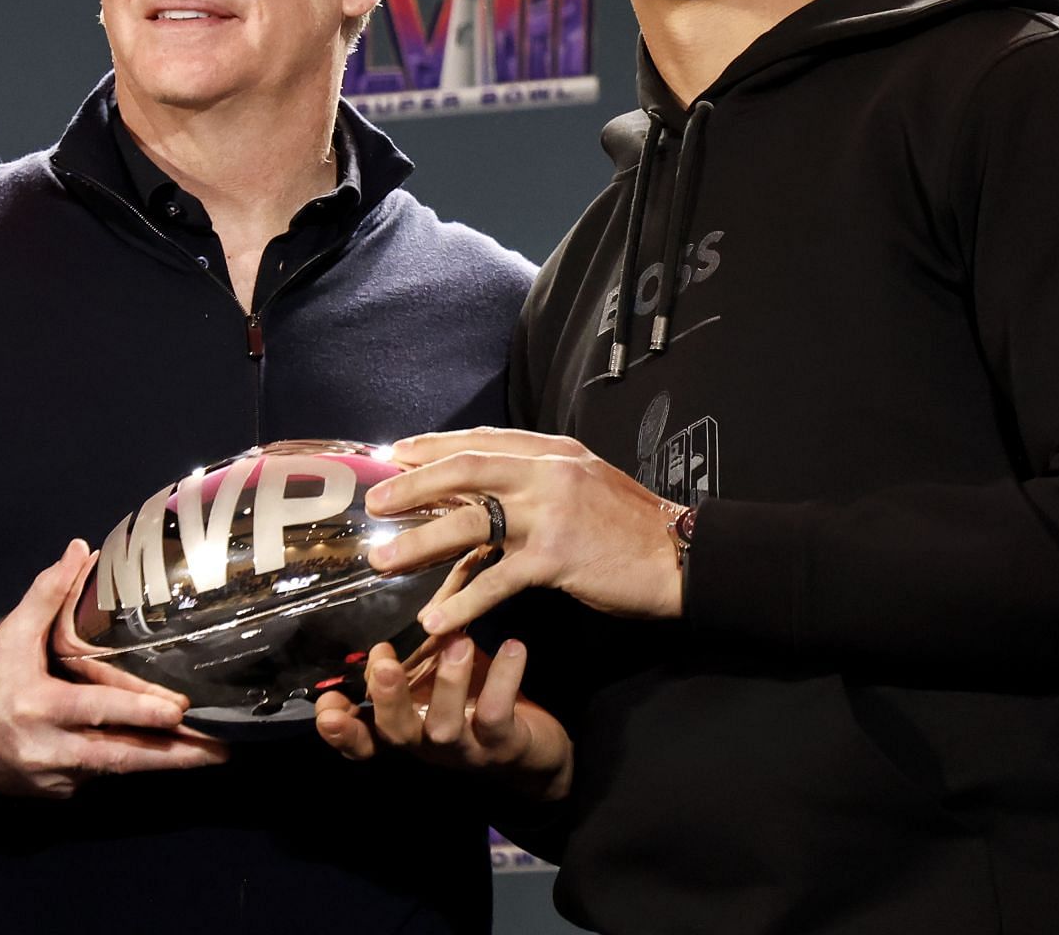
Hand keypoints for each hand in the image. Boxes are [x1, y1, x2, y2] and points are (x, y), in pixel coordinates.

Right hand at [0, 539, 226, 797]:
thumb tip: (79, 548)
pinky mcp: (58, 792)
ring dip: (165, 765)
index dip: (139, 711)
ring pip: (117, 770)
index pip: (97, 710)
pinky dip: (131, 766)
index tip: (179, 710)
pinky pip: (100, 777)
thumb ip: (47, 594)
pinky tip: (169, 757)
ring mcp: (54, 776)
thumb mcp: (11, 635)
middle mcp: (49, 748)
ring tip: (212, 756)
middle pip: (120, 755)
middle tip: (219, 749)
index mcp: (39, 705)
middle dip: (173, 756)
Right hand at [314, 638, 571, 802]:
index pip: (362, 739)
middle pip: (395, 732)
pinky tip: (513, 647)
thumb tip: (389, 609)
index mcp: (405, 728)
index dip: (340, 731)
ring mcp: (464, 750)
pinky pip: (497, 713)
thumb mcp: (436, 682)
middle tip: (384, 662)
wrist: (536, 754)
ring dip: (447, 682)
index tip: (325, 708)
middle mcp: (427, 744)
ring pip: (444, 725)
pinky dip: (504, 679)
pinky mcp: (503, 746)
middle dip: (387, 699)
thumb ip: (411, 658)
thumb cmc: (475, 705)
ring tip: (456, 641)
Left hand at [367, 427, 684, 633]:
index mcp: (553, 451)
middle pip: (465, 469)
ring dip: (420, 542)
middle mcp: (548, 472)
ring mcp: (552, 512)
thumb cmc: (630, 526)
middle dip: (413, 484)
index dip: (434, 446)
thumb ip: (538, 480)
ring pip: (470, 521)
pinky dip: (463, 600)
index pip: (482, 439)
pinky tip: (437, 619)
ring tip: (384, 560)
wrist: (681, 556)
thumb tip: (485, 491)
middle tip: (376, 501)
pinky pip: (497, 579)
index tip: (396, 452)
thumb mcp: (585, 482)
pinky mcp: (557, 556)